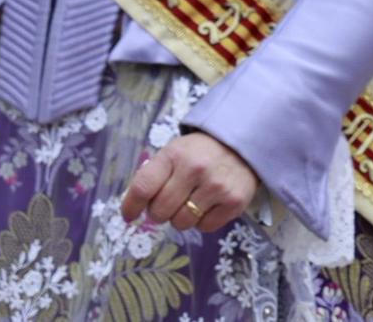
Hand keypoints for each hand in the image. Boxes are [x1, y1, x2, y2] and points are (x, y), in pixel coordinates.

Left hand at [121, 132, 256, 235]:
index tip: (129, 215)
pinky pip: (205, 227)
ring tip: (191, 202)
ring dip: (181, 218)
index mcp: (175, 154)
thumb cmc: (200, 152)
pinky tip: (209, 204)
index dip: (131, 206)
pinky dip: (203, 221)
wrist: (242, 145)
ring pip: (181, 223)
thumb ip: (153, 176)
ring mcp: (217, 186)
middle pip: (160, 212)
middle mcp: (195, 169)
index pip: (142, 187)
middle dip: (159, 212)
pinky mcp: (235, 202)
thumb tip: (133, 209)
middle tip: (169, 202)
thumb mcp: (173, 153)